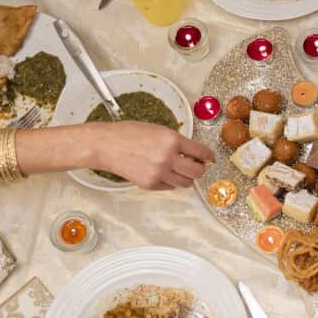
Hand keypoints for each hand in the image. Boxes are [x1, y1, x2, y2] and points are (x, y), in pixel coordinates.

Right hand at [90, 121, 214, 189]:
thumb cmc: (128, 134)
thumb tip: (192, 152)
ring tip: (181, 171)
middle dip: (200, 169)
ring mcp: (159, 173)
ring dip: (187, 178)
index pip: (200, 152)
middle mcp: (168, 157)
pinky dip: (171, 182)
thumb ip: (176, 141)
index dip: (209, 156)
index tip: (211, 158)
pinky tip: (164, 173)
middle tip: (197, 166)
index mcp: (172, 140)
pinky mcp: (150, 184)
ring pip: (186, 183)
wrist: (106, 145)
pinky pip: (170, 187)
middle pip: (197, 172)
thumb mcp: (158, 130)